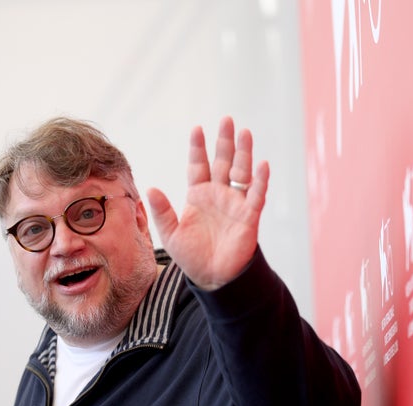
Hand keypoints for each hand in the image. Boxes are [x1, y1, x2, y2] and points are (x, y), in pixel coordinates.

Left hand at [147, 116, 269, 289]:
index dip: (198, 148)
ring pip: (241, 172)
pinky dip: (260, 181)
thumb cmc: (192, 256)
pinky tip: (262, 165)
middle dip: (225, 142)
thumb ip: (162, 211)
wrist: (212, 277)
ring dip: (244, 153)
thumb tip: (150, 189)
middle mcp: (218, 195)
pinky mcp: (249, 216)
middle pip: (223, 162)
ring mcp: (235, 203)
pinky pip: (256, 195)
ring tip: (245, 133)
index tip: (197, 129)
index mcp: (198, 195)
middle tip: (227, 120)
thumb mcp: (171, 234)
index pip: (198, 166)